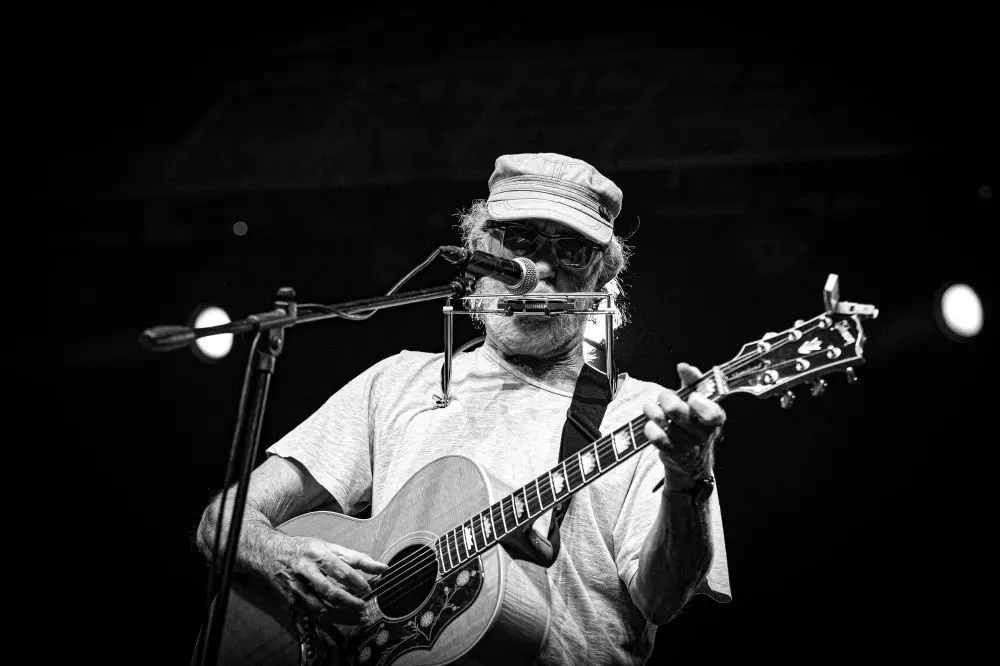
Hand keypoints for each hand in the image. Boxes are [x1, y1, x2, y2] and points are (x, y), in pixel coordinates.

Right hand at [265, 535, 388, 624]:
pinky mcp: (294, 602)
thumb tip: (382, 568)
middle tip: (364, 607)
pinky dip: (329, 625)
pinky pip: (313, 617)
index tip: (368, 589)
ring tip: (360, 618)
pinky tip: (343, 629)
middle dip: (349, 602)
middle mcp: (306, 572)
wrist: (271, 553)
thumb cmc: (305, 548)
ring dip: (342, 617)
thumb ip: (356, 558)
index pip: (340, 570)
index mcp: (318, 554)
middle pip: (329, 592)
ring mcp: (299, 589)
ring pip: (321, 608)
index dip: (356, 581)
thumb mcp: (330, 546)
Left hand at [643, 362, 726, 484]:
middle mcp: (703, 434)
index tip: (692, 396)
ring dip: (654, 411)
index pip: (713, 414)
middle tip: (665, 397)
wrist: (691, 460)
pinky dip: (650, 427)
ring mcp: (688, 446)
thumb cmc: (694, 422)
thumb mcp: (698, 401)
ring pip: (664, 423)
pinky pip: (657, 438)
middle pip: (680, 413)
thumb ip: (693, 382)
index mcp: (715, 418)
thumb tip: (683, 367)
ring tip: (652, 408)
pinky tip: (651, 424)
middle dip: (667, 399)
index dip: (700, 404)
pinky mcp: (673, 454)